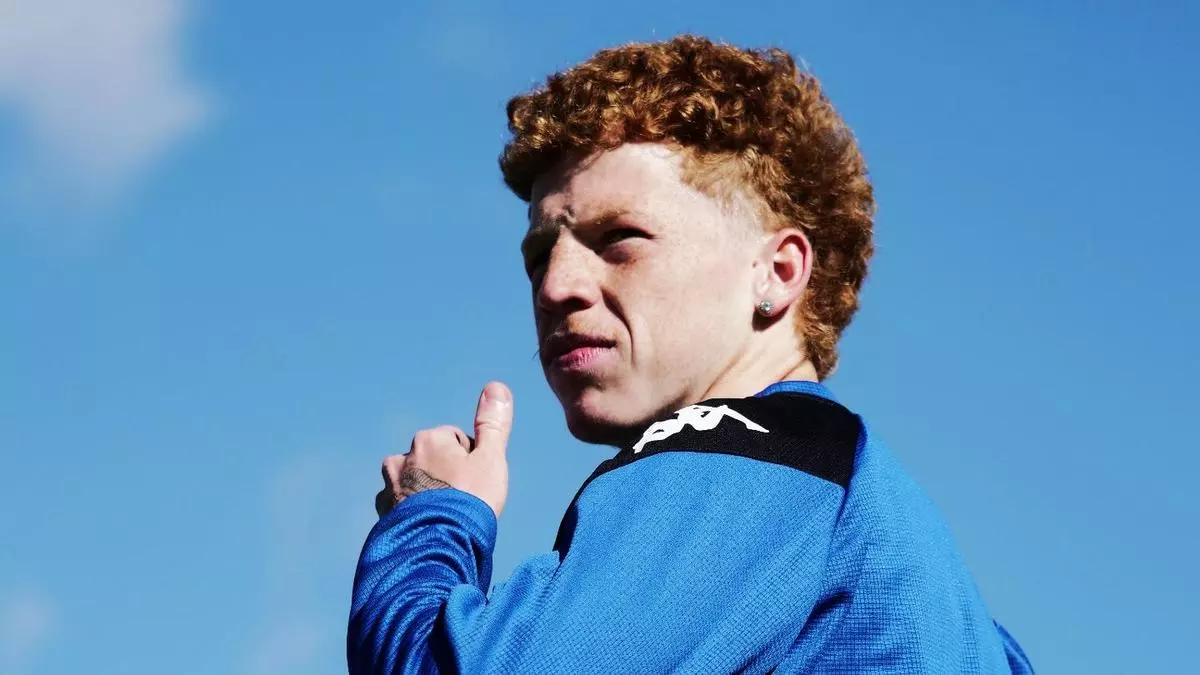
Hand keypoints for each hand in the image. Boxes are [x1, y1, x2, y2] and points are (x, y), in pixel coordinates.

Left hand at [376, 382, 512, 518]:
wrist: (438, 547)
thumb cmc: (469, 501)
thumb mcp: (491, 459)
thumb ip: (492, 424)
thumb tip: (496, 386)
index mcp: (429, 440)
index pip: (457, 442)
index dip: (472, 464)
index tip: (476, 486)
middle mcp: (403, 458)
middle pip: (433, 461)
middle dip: (446, 478)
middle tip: (462, 503)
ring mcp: (389, 487)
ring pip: (414, 483)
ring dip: (426, 495)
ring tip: (444, 519)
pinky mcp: (383, 514)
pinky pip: (400, 507)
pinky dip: (412, 514)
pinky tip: (427, 528)